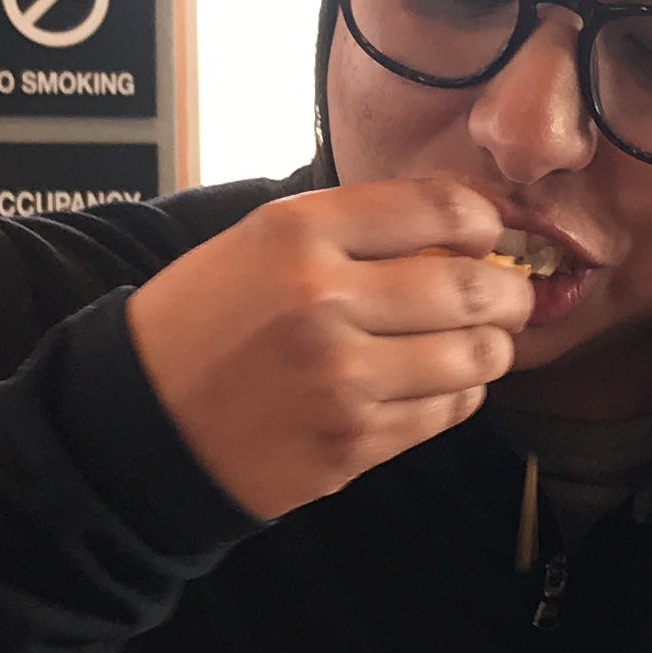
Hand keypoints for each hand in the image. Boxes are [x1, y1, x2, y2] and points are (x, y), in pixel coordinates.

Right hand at [128, 181, 532, 519]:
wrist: (141, 423)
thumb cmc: (205, 321)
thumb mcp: (261, 240)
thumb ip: (358, 225)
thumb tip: (468, 221)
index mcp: (298, 233)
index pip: (442, 209)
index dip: (487, 220)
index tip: (488, 233)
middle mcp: (324, 301)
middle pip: (473, 286)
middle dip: (510, 290)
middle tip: (509, 293)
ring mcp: (342, 380)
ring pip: (476, 357)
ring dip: (492, 348)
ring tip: (478, 340)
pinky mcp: (352, 443)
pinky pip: (447, 412)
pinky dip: (459, 393)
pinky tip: (435, 382)